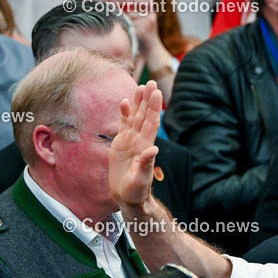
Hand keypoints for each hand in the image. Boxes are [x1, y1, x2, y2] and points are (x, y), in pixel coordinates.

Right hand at [109, 83, 162, 217]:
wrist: (128, 196)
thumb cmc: (136, 191)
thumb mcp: (140, 180)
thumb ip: (146, 165)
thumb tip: (154, 149)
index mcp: (145, 146)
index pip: (150, 123)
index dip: (153, 108)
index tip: (156, 93)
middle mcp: (139, 141)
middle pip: (144, 116)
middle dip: (148, 100)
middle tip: (151, 82)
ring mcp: (130, 141)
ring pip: (135, 118)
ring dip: (138, 103)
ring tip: (141, 86)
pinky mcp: (121, 144)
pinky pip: (124, 125)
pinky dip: (125, 114)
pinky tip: (125, 102)